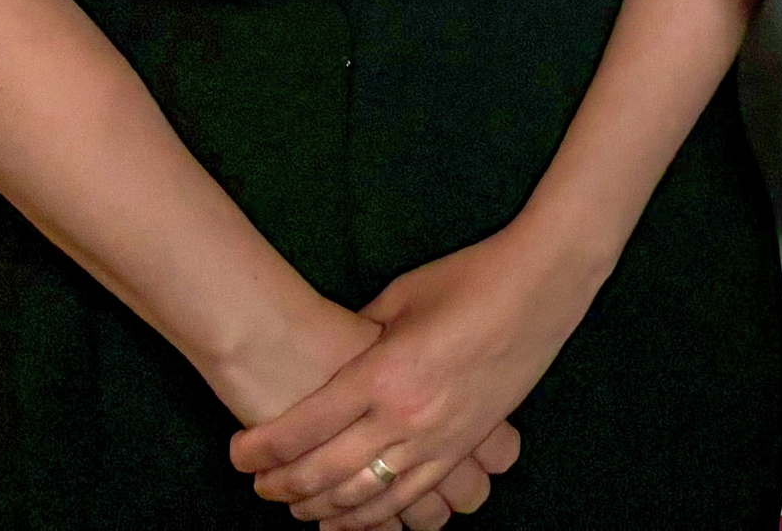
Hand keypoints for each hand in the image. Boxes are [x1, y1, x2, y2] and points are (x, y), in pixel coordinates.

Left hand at [213, 296, 515, 530]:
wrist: (543, 282)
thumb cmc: (471, 276)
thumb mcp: (403, 296)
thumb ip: (363, 332)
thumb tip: (332, 358)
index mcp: (383, 372)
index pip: (304, 426)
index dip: (261, 447)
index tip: (237, 453)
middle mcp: (405, 416)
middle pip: (323, 472)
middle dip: (280, 485)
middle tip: (257, 484)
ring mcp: (437, 438)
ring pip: (362, 497)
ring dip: (319, 509)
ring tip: (293, 506)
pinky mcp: (463, 446)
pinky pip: (408, 498)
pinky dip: (370, 518)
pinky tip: (346, 520)